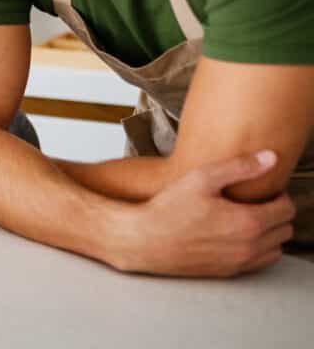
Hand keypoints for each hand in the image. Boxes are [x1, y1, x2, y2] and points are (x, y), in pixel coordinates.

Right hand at [116, 150, 295, 276]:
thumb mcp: (202, 178)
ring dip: (270, 234)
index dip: (278, 195)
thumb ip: (240, 167)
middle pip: (285, 230)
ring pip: (276, 249)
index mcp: (248, 222)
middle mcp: (249, 246)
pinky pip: (259, 263)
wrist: (144, 240)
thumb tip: (271, 158)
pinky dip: (257, 249)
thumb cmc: (168, 208)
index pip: (286, 209)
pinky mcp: (228, 272)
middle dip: (276, 214)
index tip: (262, 190)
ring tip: (247, 219)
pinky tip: (236, 235)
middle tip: (256, 202)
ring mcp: (239, 262)